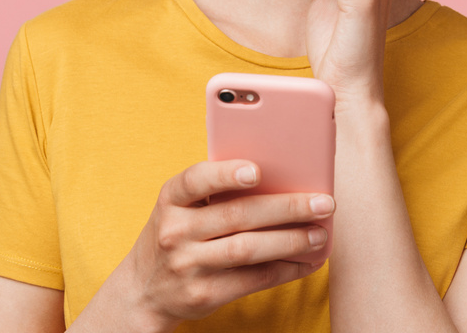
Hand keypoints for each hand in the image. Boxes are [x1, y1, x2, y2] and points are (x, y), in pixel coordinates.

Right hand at [118, 159, 333, 327]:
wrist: (142, 289)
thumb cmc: (177, 233)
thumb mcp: (181, 207)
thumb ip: (215, 191)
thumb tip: (282, 179)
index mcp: (171, 199)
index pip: (195, 180)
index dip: (226, 174)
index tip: (257, 171)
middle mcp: (175, 230)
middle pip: (237, 216)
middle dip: (286, 207)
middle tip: (324, 203)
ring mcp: (187, 265)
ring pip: (247, 250)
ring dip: (290, 241)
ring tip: (319, 235)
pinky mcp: (203, 294)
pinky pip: (251, 280)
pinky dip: (283, 270)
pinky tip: (305, 262)